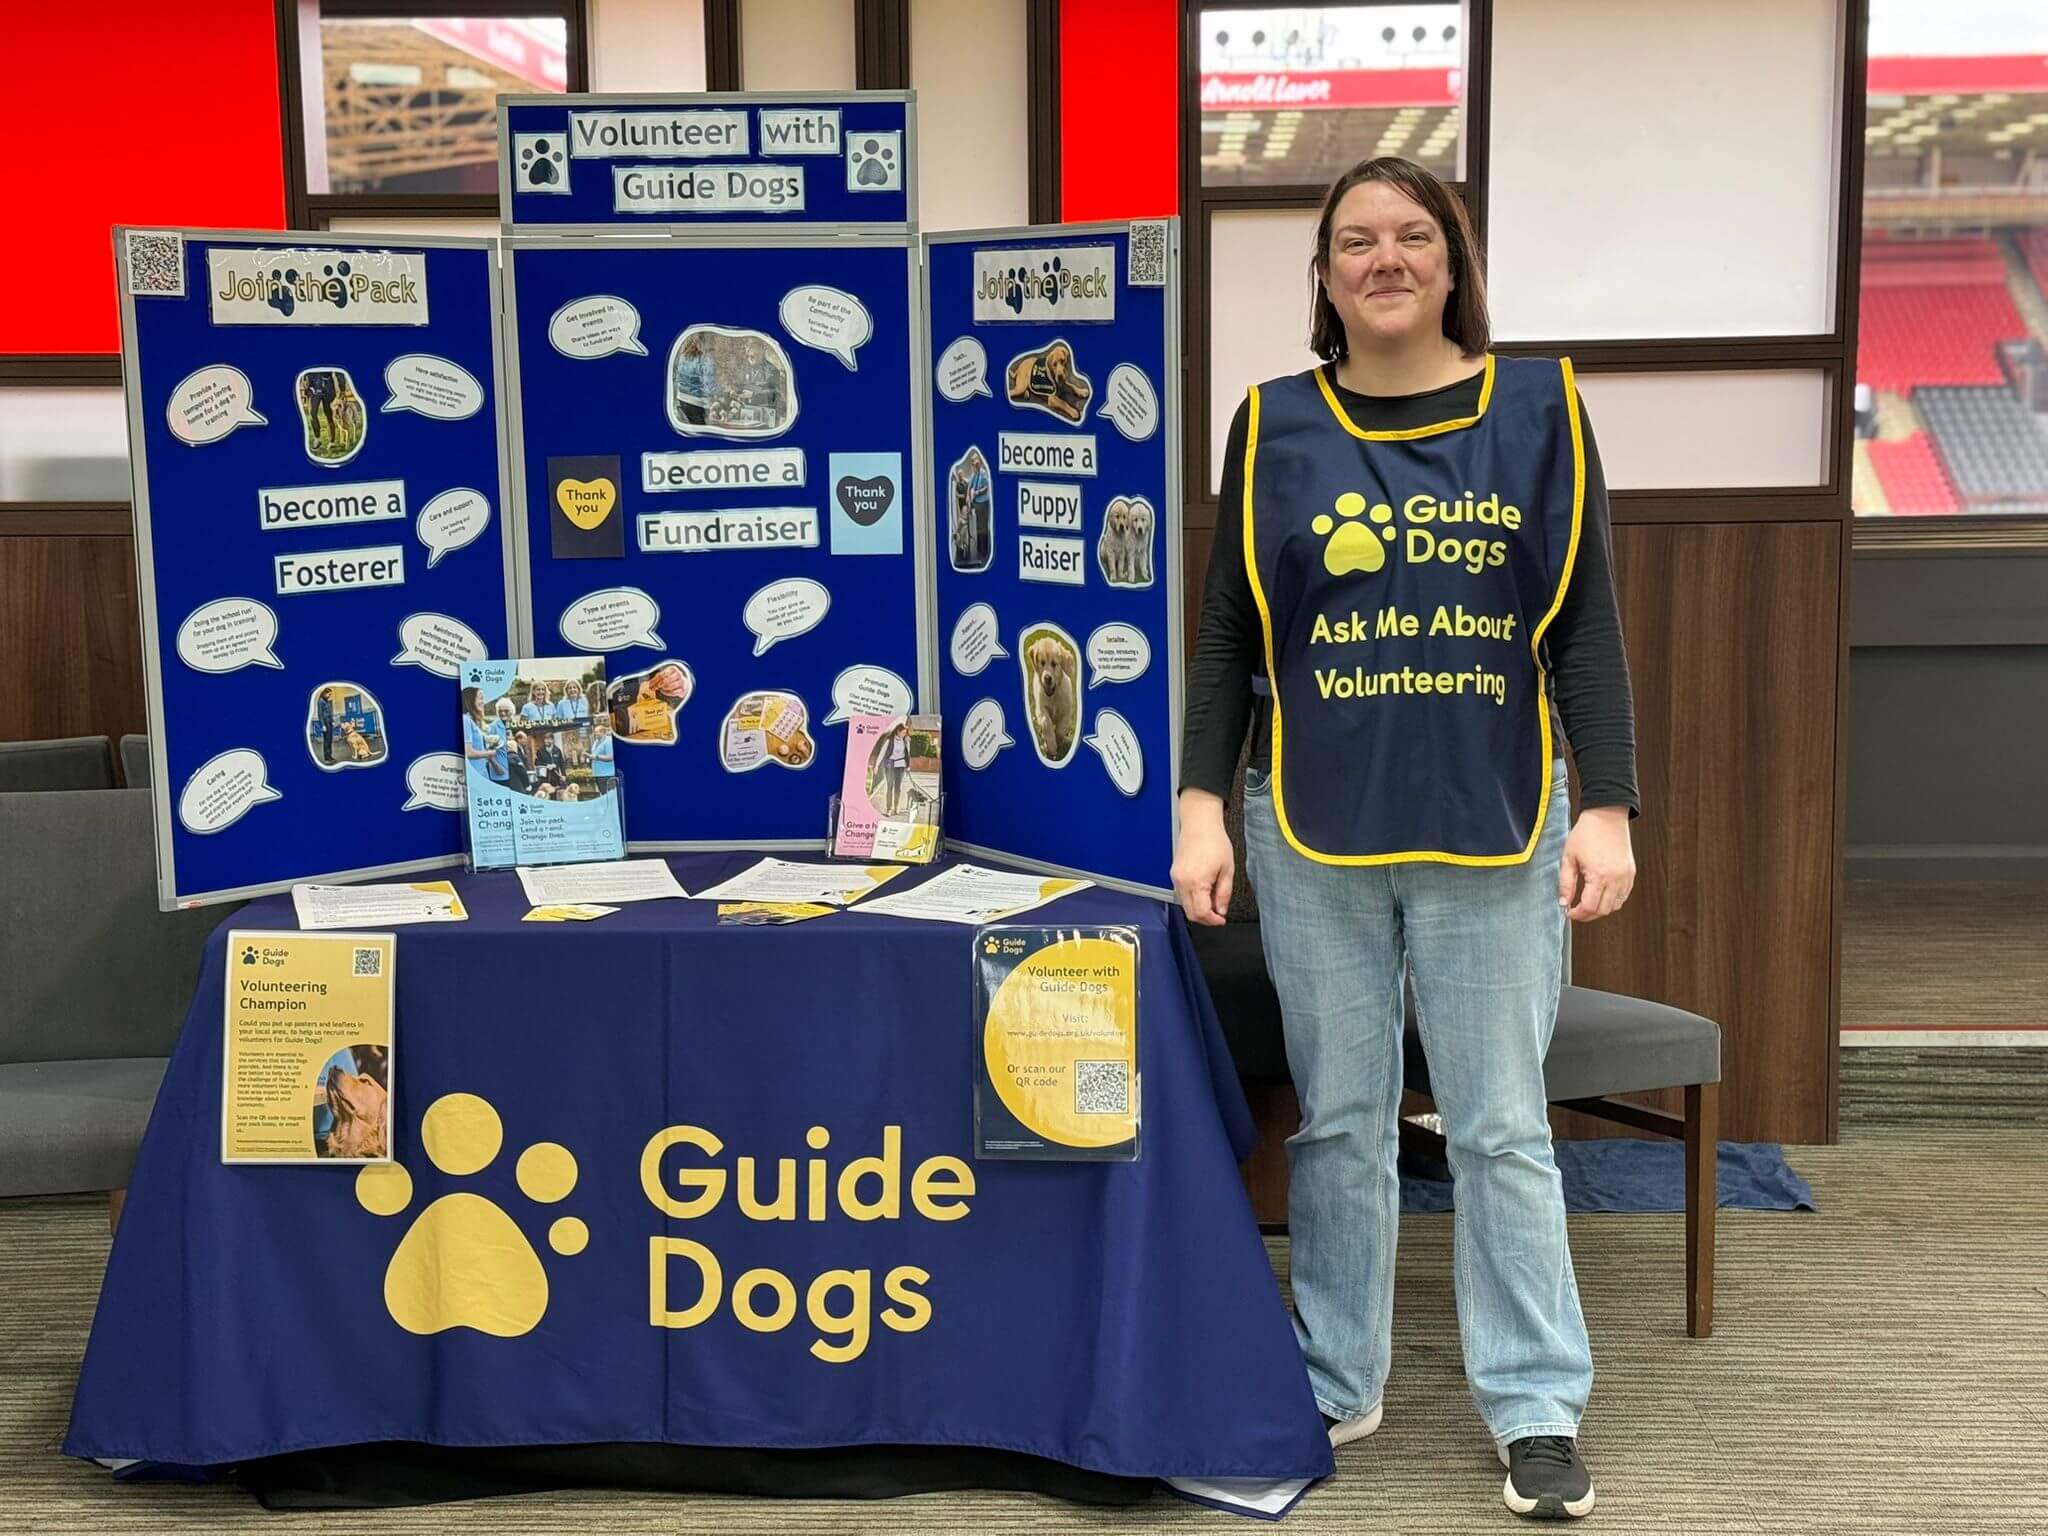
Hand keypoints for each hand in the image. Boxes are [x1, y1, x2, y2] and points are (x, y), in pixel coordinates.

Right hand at [1172, 791, 1233, 925]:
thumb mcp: (1227, 869)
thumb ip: (1224, 893)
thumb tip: (1221, 910)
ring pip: (1185, 905)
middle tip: (1218, 914)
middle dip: (1205, 918)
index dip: (1213, 921)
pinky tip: (1204, 891)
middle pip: (1190, 913)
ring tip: (1213, 900)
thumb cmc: (1214, 841)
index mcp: (1196, 882)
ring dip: (1198, 908)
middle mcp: (1182, 882)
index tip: (1221, 920)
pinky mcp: (1174, 874)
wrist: (1199, 824)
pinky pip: (1182, 894)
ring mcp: (1176, 878)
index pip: (1201, 913)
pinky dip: (1192, 899)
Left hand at [1558, 805, 1634, 921]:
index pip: (1589, 907)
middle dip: (1588, 915)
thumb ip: (1565, 883)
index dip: (1578, 914)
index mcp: (1599, 875)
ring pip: (1615, 906)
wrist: (1606, 816)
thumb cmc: (1586, 834)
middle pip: (1603, 910)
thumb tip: (1563, 903)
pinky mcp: (1631, 873)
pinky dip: (1613, 901)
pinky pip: (1624, 896)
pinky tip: (1601, 895)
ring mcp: (1626, 877)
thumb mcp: (1568, 858)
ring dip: (1601, 909)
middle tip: (1576, 910)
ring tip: (1587, 903)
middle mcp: (1616, 879)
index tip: (1569, 912)